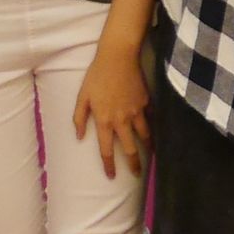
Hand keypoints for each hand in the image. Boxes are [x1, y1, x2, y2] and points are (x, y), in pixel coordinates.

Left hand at [71, 38, 153, 179]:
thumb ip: (79, 118)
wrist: (118, 57)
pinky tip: (154, 133)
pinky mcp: (146, 102)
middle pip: (130, 149)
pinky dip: (152, 127)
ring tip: (149, 155)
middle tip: (137, 174)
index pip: (106, 150)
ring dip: (147, 148)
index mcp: (104, 121)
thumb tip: (78, 137)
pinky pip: (150, 119)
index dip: (109, 166)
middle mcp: (122, 120)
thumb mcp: (82, 96)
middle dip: (134, 165)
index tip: (111, 177)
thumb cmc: (96, 75)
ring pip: (144, 136)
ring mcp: (136, 112)